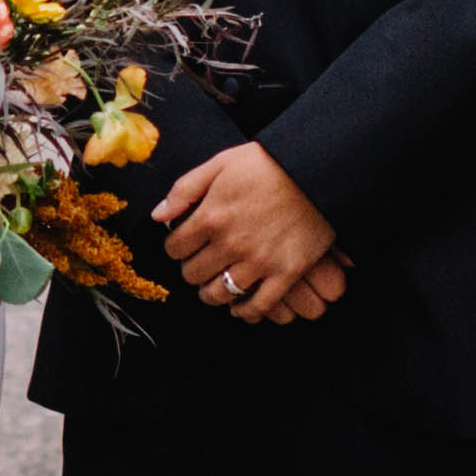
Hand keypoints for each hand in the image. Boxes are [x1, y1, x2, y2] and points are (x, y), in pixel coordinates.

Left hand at [156, 143, 343, 323]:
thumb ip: (184, 189)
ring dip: (211, 293)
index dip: (176, 247)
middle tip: (201, 262)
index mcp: (211, 217)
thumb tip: (159, 216)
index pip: (175, 249)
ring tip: (215, 284)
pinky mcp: (285, 274)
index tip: (185, 244)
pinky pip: (258, 306)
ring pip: (219, 295)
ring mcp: (258, 262)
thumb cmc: (267, 164)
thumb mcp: (220, 164)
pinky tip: (239, 307)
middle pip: (193, 274)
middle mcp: (230, 244)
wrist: (316, 171)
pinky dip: (244, 311)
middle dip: (192, 269)